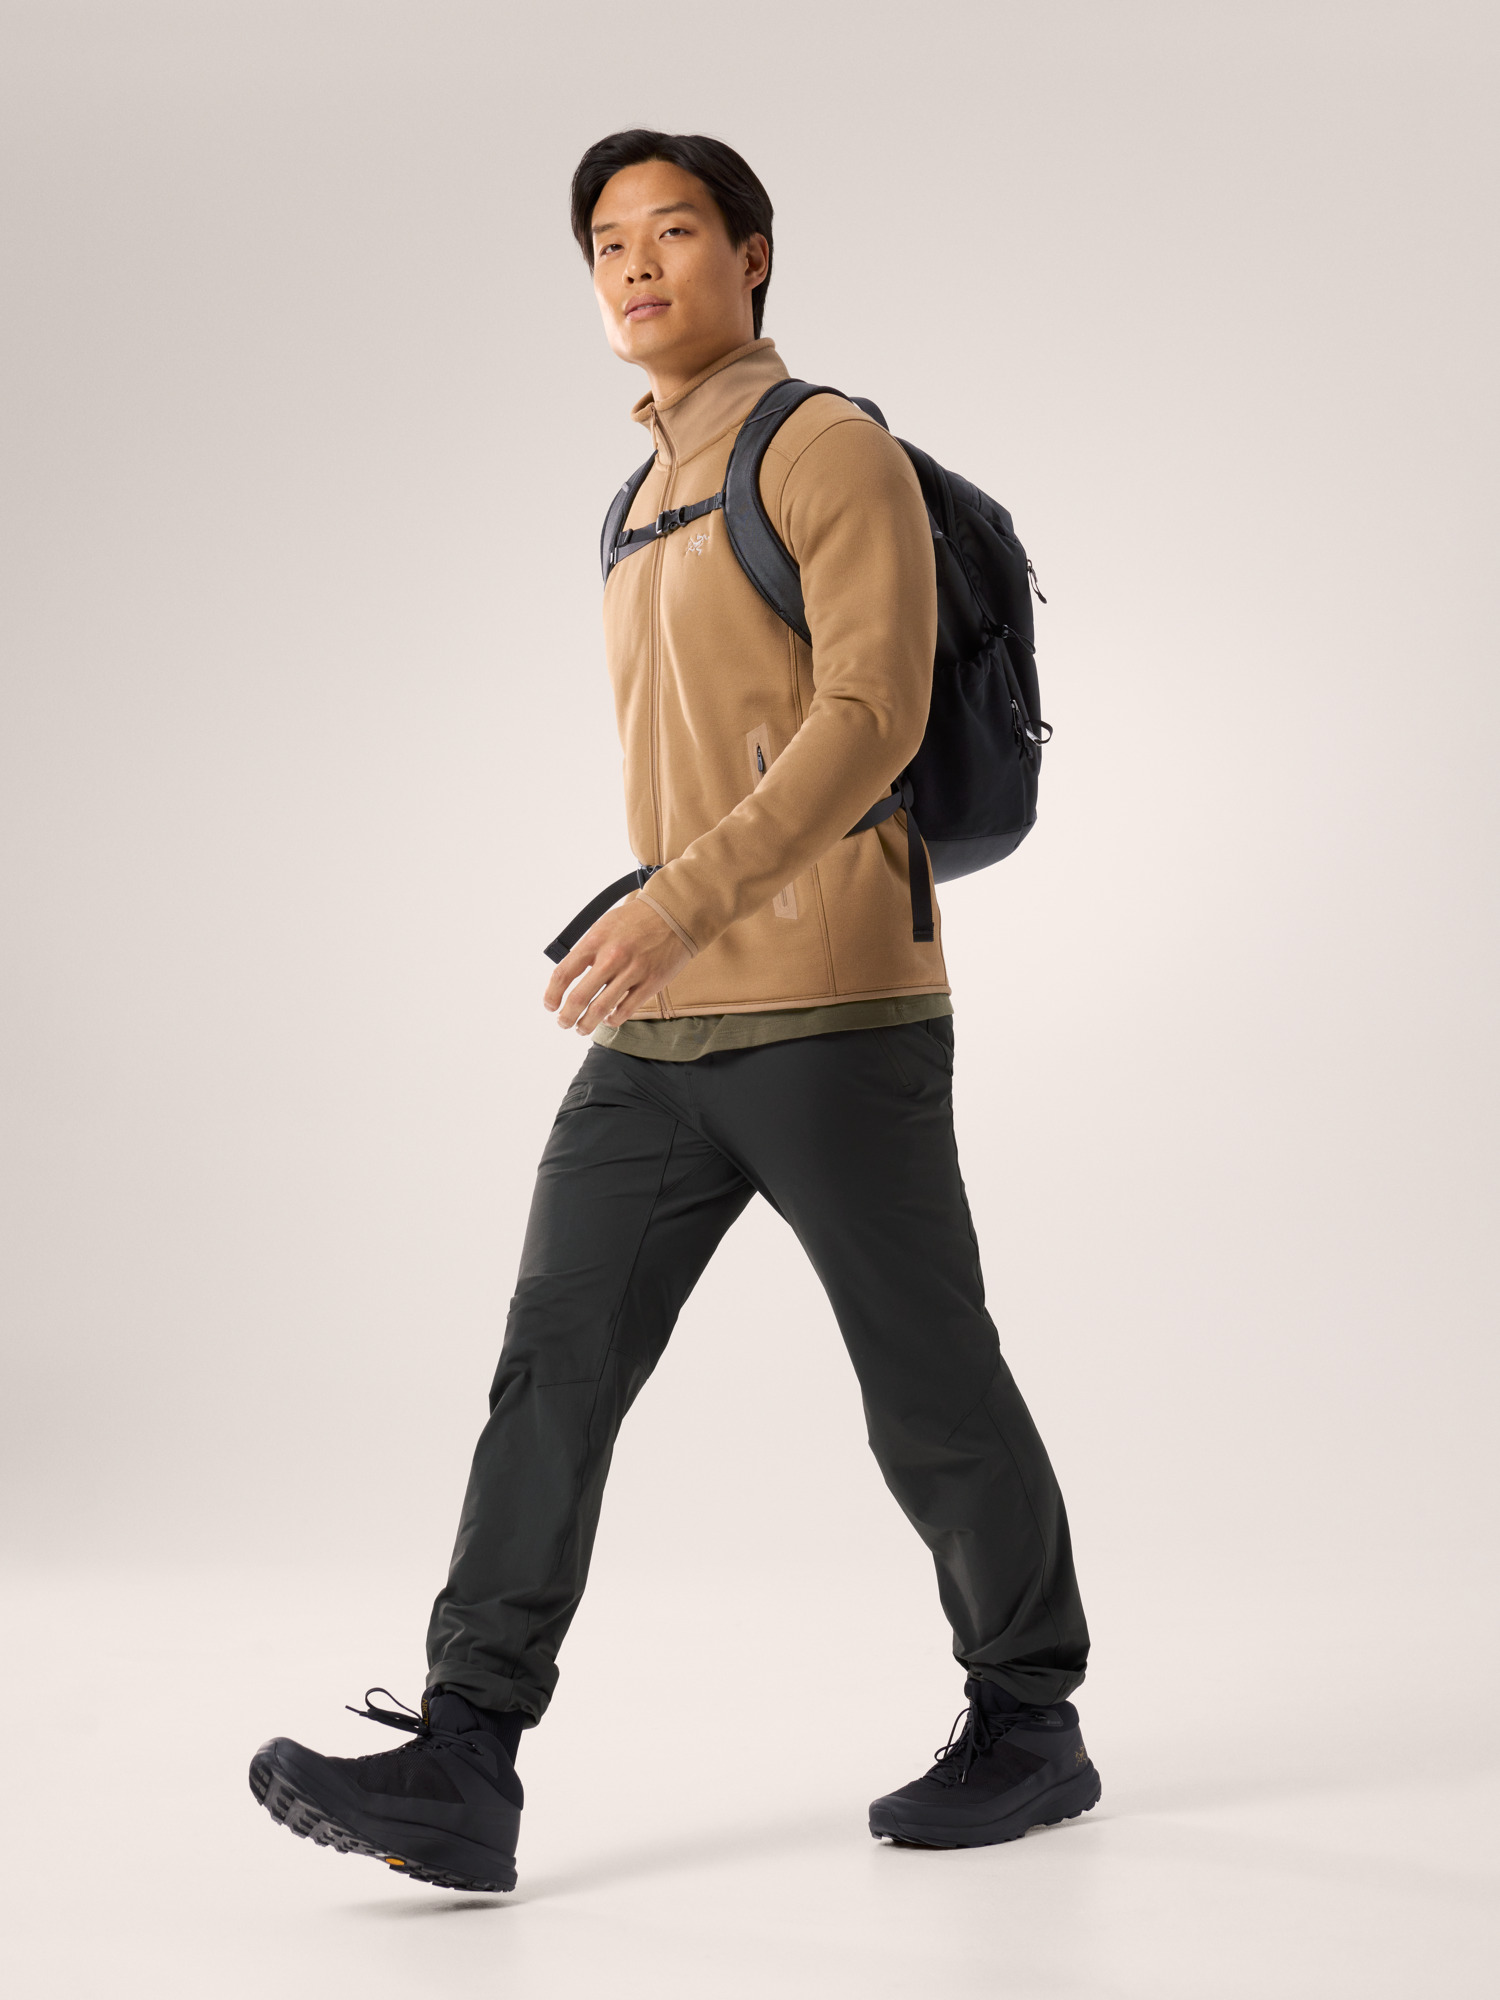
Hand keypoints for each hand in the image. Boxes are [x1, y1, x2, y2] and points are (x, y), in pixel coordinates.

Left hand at [543, 895, 692, 1033]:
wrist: (673, 915)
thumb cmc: (635, 920)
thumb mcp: (603, 926)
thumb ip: (587, 949)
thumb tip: (569, 976)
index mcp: (595, 941)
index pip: (563, 974)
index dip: (552, 994)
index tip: (550, 1005)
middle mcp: (611, 958)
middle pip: (579, 998)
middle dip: (566, 1017)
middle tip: (563, 1023)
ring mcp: (632, 972)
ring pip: (601, 1010)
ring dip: (586, 1025)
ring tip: (581, 1029)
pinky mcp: (651, 983)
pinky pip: (625, 1011)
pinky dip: (612, 1020)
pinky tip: (608, 1020)